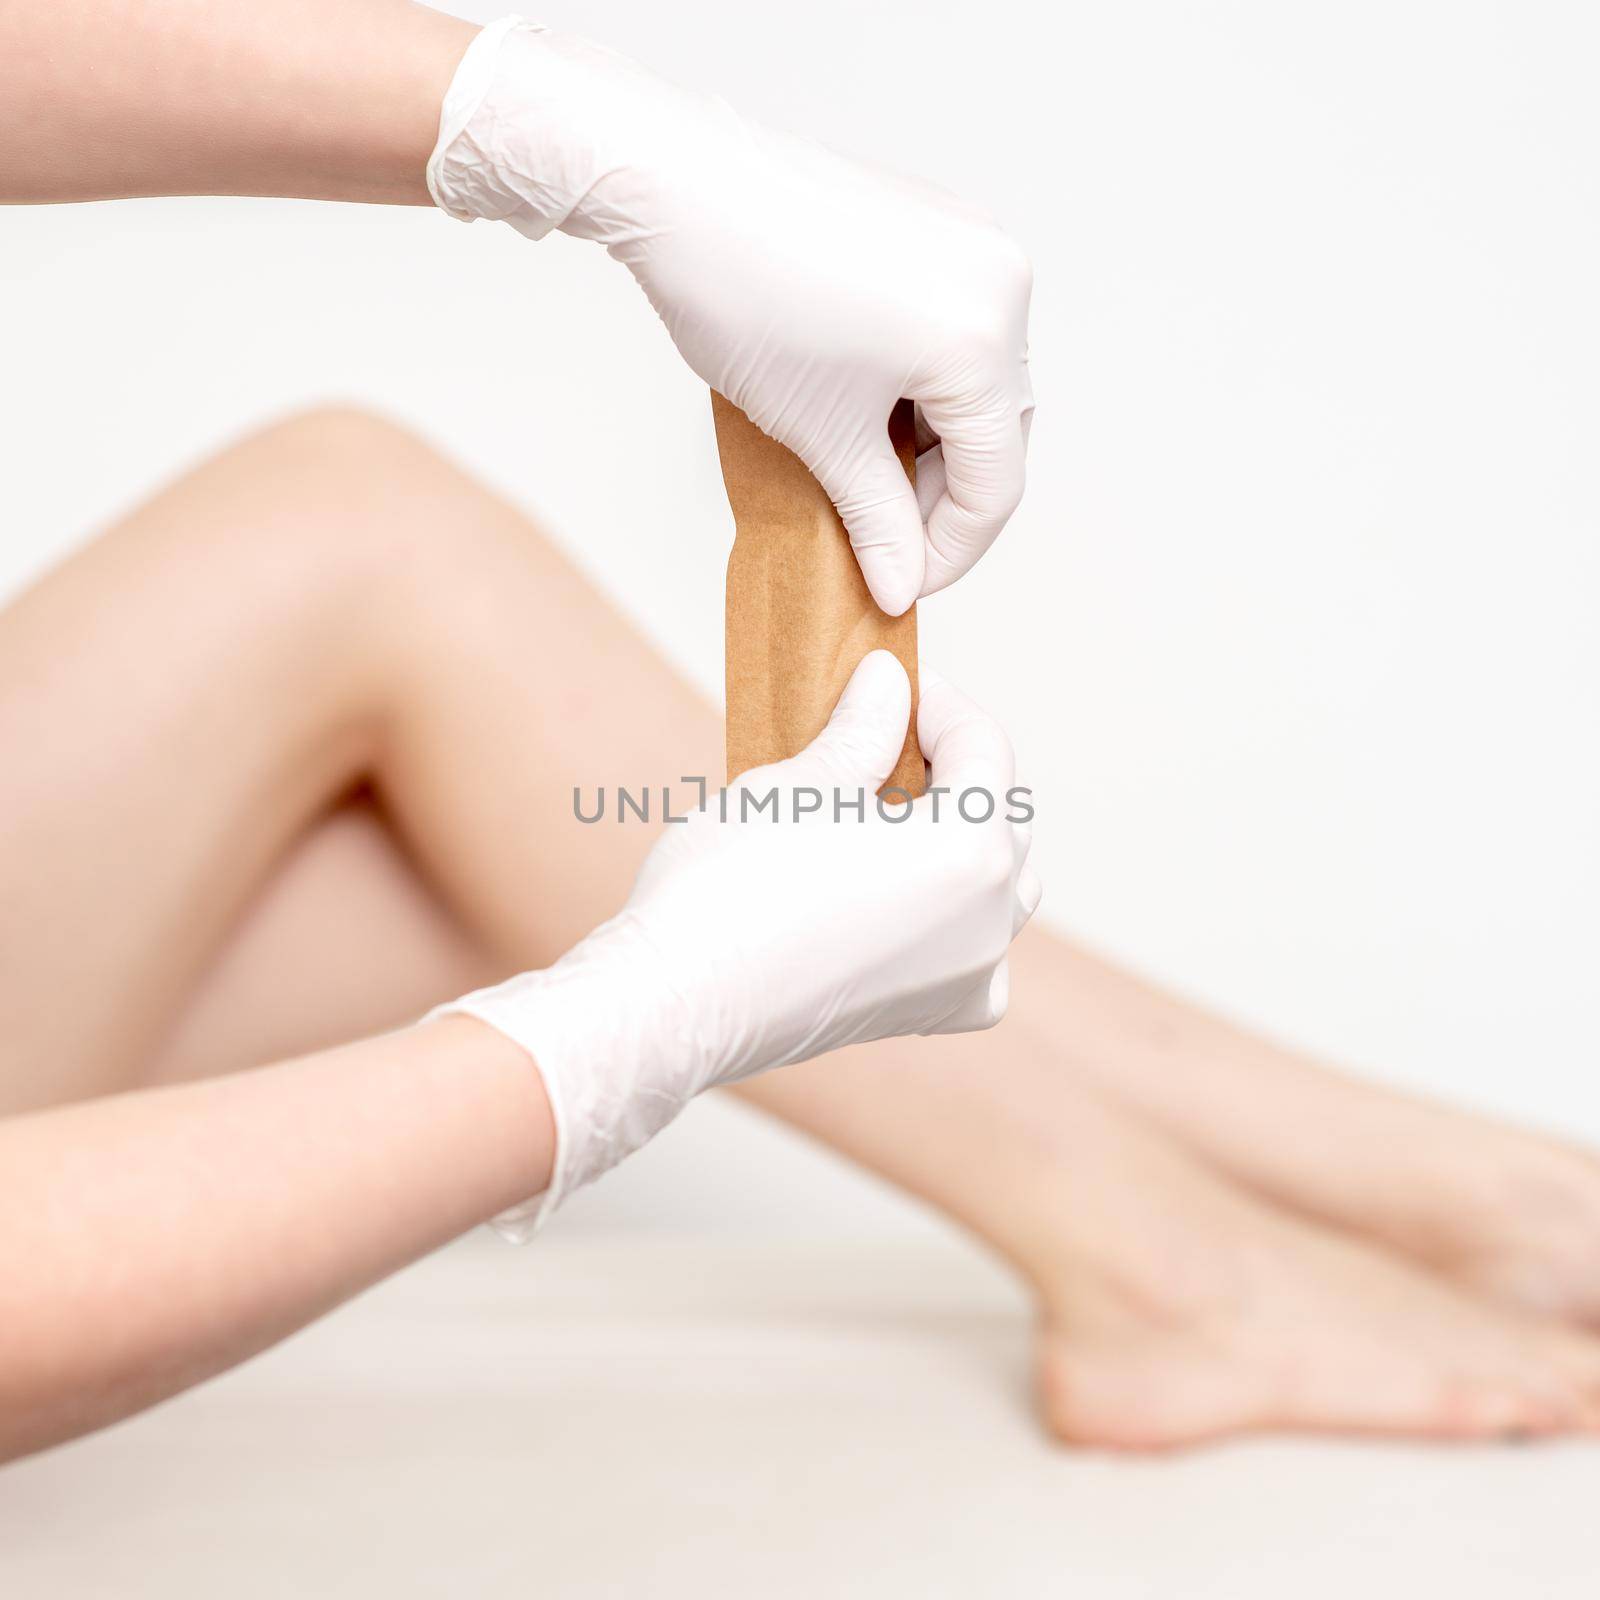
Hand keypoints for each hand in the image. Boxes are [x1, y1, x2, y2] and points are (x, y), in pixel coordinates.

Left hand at [429, 18, 1033, 614]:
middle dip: (944, 497)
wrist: (677, 185)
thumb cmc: (741, 295)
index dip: (952, 550)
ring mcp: (977, 243)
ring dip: (935, 442)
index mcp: (980, 340)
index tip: (903, 583)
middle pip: (999, 429)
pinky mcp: (944, 223)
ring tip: (869, 475)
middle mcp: (1003, 283)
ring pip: (981, 381)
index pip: (997, 481)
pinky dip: (925, 383)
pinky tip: (871, 409)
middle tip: (885, 540)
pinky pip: (960, 328)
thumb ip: (877, 521)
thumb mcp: (820, 435)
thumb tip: (900, 584)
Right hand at [433, 651, 1040, 1233]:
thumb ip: (863, 727)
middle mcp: (988, 917)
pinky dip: (953, 918)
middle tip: (883, 741)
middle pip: (1002, 814)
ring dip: (963, 843)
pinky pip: (974, 954)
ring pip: (1001, 888)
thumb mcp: (801, 782)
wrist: (675, 1001)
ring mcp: (966, 975)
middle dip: (952, 770)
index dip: (935, 702)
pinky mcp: (930, 1014)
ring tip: (893, 817)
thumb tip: (888, 679)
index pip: (984, 745)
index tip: (886, 686)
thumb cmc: (732, 884)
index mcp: (970, 848)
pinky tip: (899, 897)